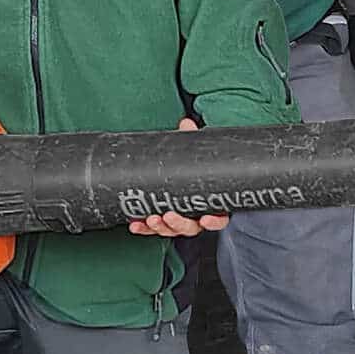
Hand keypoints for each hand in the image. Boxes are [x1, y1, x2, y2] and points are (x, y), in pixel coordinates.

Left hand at [127, 119, 232, 235]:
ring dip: (161, 227)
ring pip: (173, 230)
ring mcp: (180, 221)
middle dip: (178, 224)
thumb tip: (185, 123)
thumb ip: (191, 140)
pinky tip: (135, 224)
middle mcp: (197, 216)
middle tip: (168, 215)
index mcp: (212, 204)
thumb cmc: (195, 168)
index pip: (219, 218)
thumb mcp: (194, 154)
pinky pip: (154, 229)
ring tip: (151, 218)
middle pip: (192, 227)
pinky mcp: (164, 222)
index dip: (213, 221)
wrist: (185, 173)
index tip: (204, 218)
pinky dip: (145, 228)